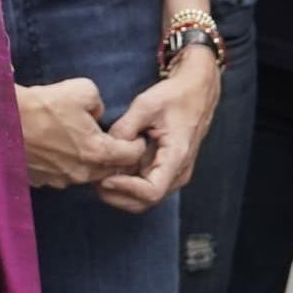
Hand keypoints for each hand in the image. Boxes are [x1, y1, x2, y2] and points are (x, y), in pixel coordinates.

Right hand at [17, 76, 152, 189]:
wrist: (4, 119)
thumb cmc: (45, 104)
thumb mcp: (84, 90)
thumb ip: (100, 104)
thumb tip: (97, 114)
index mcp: (98, 152)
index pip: (132, 156)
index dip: (137, 145)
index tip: (136, 138)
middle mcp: (82, 172)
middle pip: (111, 170)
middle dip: (116, 157)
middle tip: (113, 142)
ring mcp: (60, 180)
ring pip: (86, 175)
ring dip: (90, 162)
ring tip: (81, 143)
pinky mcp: (41, 181)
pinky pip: (62, 176)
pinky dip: (65, 165)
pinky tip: (56, 149)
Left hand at [98, 48, 220, 210]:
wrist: (197, 90)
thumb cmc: (175, 96)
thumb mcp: (147, 105)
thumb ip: (125, 128)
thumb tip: (105, 148)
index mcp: (177, 157)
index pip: (151, 192)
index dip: (125, 189)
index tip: (105, 177)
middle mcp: (178, 172)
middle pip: (144, 202)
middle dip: (117, 195)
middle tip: (94, 179)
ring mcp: (173, 173)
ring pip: (143, 198)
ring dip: (120, 191)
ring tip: (99, 173)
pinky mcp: (166, 169)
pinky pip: (144, 185)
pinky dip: (126, 182)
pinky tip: (111, 167)